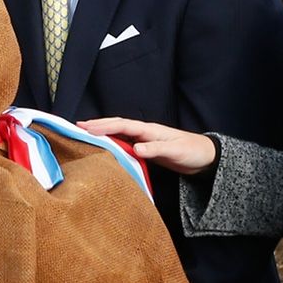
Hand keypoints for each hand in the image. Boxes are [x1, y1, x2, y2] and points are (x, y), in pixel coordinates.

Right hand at [77, 118, 215, 174]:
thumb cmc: (192, 152)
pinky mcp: (147, 149)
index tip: (86, 127)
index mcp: (150, 130)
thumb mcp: (175, 151)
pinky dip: (112, 142)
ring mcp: (145, 140)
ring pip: (119, 133)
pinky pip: (125, 142)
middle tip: (77, 126)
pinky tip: (104, 146)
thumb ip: (155, 149)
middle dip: (97, 125)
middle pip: (117, 125)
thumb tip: (135, 149)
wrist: (206, 157)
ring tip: (85, 133)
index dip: (104, 126)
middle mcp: (145, 132)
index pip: (122, 125)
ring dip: (103, 132)